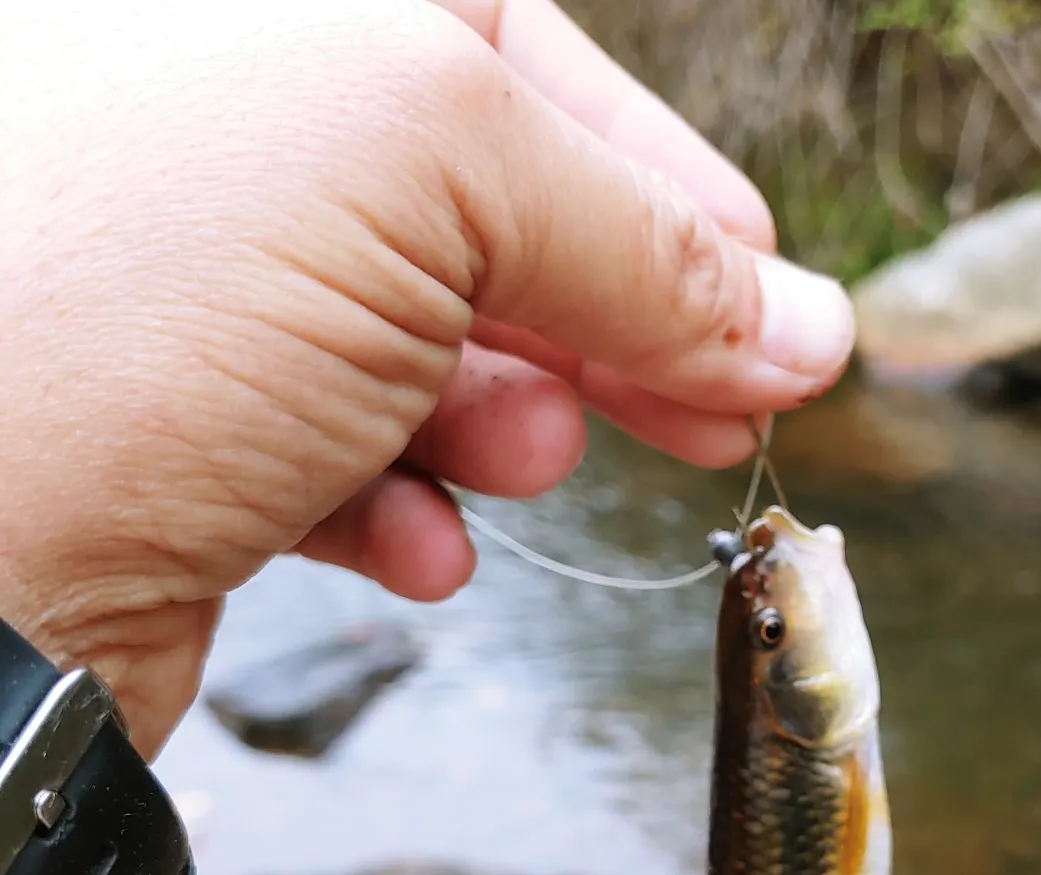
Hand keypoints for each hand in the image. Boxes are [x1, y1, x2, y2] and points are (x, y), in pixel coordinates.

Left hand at [0, 0, 854, 756]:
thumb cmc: (125, 304)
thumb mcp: (427, 174)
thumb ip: (637, 236)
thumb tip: (805, 324)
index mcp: (253, 12)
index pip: (507, 45)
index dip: (657, 177)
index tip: (764, 294)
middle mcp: (204, 126)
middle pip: (480, 209)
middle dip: (616, 322)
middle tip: (722, 412)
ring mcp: (184, 291)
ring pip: (422, 348)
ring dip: (501, 421)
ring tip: (520, 466)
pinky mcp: (170, 438)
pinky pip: (334, 456)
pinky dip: (399, 506)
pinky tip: (408, 544)